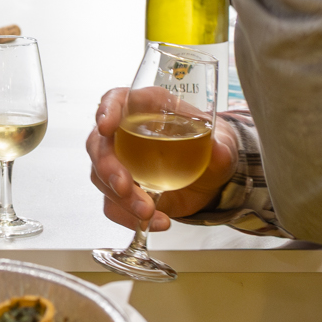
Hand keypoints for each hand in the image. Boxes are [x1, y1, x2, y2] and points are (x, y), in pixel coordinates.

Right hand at [86, 86, 234, 231]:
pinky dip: (128, 217)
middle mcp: (126, 132)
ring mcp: (121, 162)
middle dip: (108, 167)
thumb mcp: (222, 143)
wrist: (210, 178)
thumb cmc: (208, 147)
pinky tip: (153, 222)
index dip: (106, 110)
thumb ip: (221, 146)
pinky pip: (113, 204)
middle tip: (125, 186)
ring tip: (148, 212)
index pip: (117, 99)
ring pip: (101, 177)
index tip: (106, 126)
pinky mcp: (123, 190)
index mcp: (147, 107)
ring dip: (121, 198)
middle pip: (99, 144)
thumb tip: (218, 150)